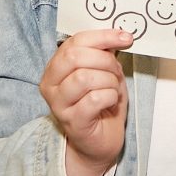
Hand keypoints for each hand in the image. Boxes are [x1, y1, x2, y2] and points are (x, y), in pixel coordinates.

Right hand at [40, 29, 133, 175]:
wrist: (99, 141)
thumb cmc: (101, 104)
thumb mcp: (103, 72)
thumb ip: (104, 53)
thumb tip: (119, 35)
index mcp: (56, 67)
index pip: (75, 41)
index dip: (103, 36)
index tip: (126, 38)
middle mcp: (50, 84)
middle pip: (76, 57)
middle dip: (106, 62)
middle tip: (116, 73)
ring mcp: (58, 104)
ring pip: (85, 77)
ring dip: (109, 82)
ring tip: (112, 91)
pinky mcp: (72, 121)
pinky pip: (94, 99)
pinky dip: (110, 97)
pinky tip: (110, 103)